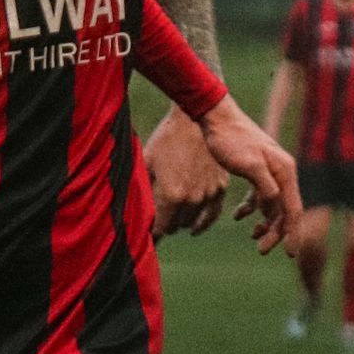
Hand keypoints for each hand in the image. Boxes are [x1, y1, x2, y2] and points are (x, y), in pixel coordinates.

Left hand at [144, 108, 229, 236]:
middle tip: (157, 216)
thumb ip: (141, 192)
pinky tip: (194, 227)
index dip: (152, 232)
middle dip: (165, 223)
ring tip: (172, 216)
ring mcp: (208, 195)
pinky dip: (202, 223)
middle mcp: (191, 199)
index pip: (160, 230)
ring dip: (181, 221)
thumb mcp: (146, 164)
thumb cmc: (165, 140)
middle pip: (175, 227)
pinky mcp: (220, 188)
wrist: (194, 121)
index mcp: (170, 196)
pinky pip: (212, 215)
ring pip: (192, 223)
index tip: (146, 233)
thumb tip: (133, 215)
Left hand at [196, 95, 302, 254]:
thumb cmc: (230, 140)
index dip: (292, 233)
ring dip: (265, 223)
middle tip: (260, 249)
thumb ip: (265, 187)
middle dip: (276, 232)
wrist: (216, 117)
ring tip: (252, 236)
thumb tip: (276, 208)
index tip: (289, 254)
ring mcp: (271, 171)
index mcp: (285, 171)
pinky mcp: (257, 170)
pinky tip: (238, 216)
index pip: (293, 209)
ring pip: (273, 204)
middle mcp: (283, 171)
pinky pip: (260, 195)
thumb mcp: (248, 165)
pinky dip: (252, 208)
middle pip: (285, 210)